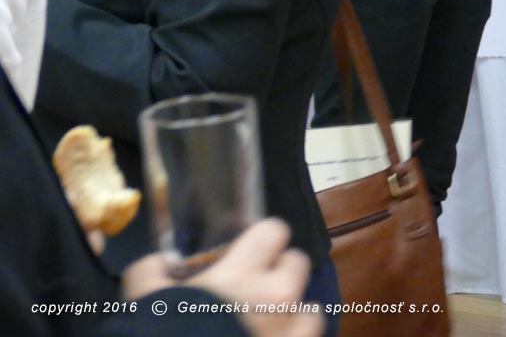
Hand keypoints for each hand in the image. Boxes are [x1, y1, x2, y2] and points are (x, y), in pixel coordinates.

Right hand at [122, 219, 322, 336]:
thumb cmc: (162, 334)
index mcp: (241, 274)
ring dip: (293, 311)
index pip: (274, 231)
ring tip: (269, 322)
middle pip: (298, 263)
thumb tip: (160, 261)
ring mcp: (290, 331)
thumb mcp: (143, 301)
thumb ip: (150, 271)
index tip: (248, 250)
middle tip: (254, 288)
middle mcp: (275, 297)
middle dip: (279, 272)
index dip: (261, 239)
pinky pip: (309, 336)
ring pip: (311, 306)